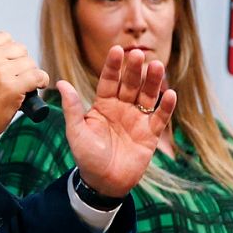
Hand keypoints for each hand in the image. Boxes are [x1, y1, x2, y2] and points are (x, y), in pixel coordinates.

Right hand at [0, 31, 48, 152]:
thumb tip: (0, 53)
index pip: (4, 37)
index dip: (11, 50)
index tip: (12, 60)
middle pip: (20, 49)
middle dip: (22, 62)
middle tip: (19, 76)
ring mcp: (1, 73)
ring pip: (30, 63)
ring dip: (31, 73)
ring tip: (26, 84)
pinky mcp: (13, 88)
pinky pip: (37, 76)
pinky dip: (41, 81)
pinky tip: (38, 86)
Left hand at [57, 45, 177, 197]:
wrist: (103, 183)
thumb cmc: (87, 157)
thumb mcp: (76, 132)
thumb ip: (72, 108)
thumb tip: (61, 83)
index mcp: (104, 104)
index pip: (109, 80)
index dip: (113, 66)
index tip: (117, 49)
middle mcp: (122, 108)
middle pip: (131, 84)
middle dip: (134, 70)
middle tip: (138, 55)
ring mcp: (138, 119)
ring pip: (148, 96)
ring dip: (153, 81)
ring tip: (157, 66)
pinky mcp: (151, 134)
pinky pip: (160, 118)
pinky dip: (166, 107)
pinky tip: (171, 94)